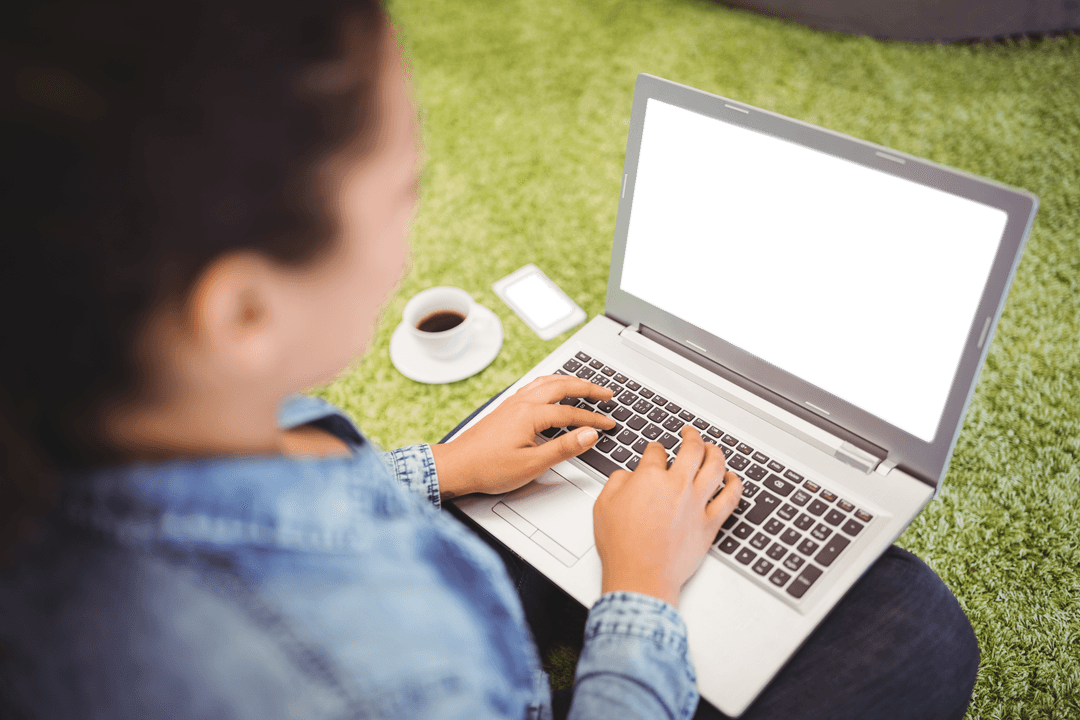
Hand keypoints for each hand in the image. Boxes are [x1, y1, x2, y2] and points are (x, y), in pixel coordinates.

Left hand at [430, 374, 616, 497]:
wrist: (456, 466)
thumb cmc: (488, 468)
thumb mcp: (532, 464)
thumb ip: (564, 448)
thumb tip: (589, 435)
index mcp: (530, 414)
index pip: (571, 414)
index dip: (593, 419)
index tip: (608, 424)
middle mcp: (521, 402)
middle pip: (562, 386)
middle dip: (588, 387)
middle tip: (607, 392)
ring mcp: (512, 403)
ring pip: (547, 381)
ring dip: (570, 381)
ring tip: (586, 385)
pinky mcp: (506, 407)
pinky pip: (535, 385)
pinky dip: (552, 383)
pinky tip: (553, 389)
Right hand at [593, 424, 742, 606]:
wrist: (641, 575)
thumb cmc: (622, 546)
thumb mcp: (603, 506)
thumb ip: (616, 482)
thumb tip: (627, 475)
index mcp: (650, 477)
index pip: (656, 451)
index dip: (654, 447)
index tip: (655, 450)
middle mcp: (677, 485)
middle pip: (692, 449)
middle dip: (691, 435)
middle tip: (689, 433)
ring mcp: (696, 503)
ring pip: (715, 466)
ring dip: (715, 452)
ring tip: (712, 448)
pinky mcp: (709, 523)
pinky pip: (730, 498)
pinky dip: (734, 484)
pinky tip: (732, 479)